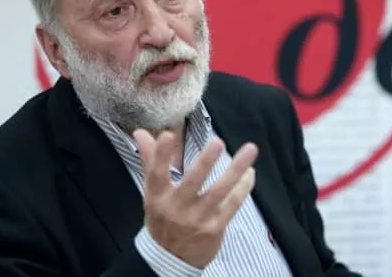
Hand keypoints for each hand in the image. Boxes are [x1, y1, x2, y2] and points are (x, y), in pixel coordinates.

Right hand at [133, 129, 257, 268]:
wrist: (171, 259)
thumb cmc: (162, 217)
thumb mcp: (152, 192)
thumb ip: (150, 160)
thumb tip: (142, 132)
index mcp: (158, 197)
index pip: (157, 174)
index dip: (161, 155)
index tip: (168, 135)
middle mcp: (176, 208)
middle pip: (192, 182)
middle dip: (205, 162)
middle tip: (218, 142)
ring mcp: (197, 219)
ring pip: (219, 191)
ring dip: (236, 170)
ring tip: (249, 149)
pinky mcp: (215, 228)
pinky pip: (232, 205)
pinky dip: (243, 187)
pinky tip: (249, 172)